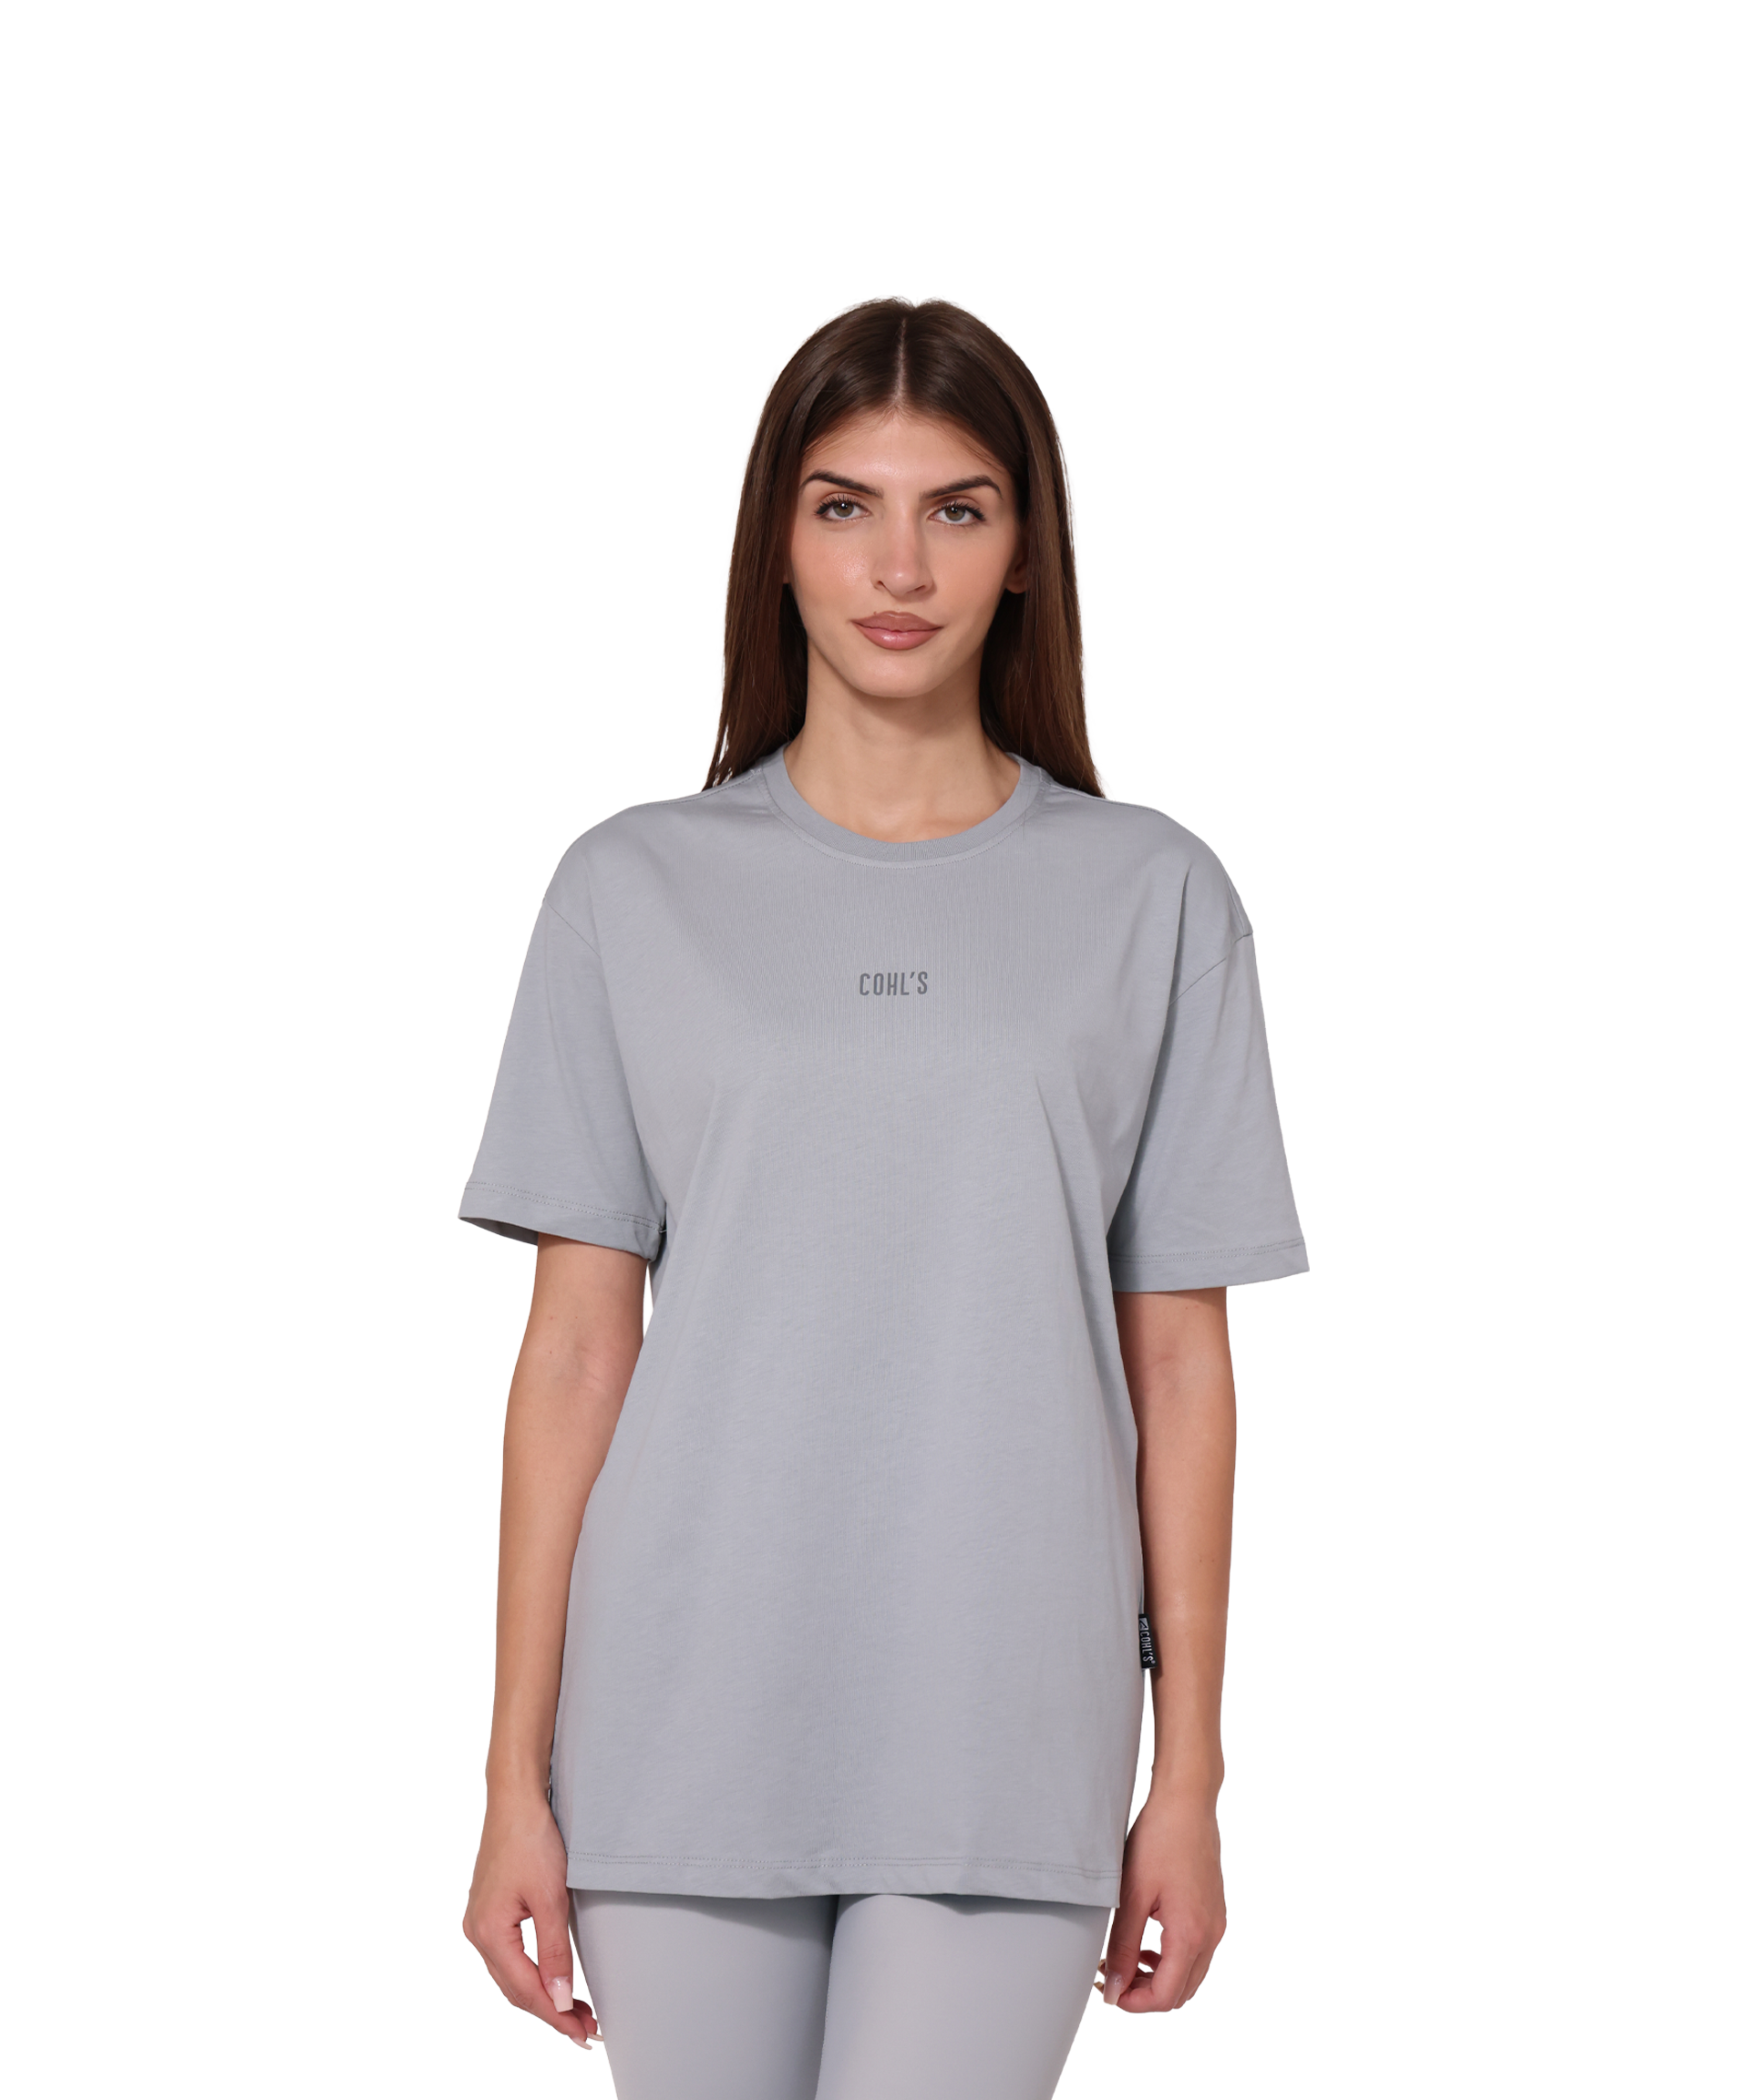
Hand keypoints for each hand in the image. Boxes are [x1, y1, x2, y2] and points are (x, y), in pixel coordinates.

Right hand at [463, 1791, 600, 2048]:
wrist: (516, 1799)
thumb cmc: (531, 1840)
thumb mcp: (550, 1898)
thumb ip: (554, 1952)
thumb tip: (560, 1999)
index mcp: (488, 1933)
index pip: (525, 1990)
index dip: (555, 2016)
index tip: (583, 2033)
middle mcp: (479, 1932)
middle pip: (515, 1988)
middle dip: (551, 2011)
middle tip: (587, 2028)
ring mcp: (482, 1921)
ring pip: (512, 1974)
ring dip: (543, 1994)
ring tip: (576, 2011)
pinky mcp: (492, 1911)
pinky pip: (510, 1956)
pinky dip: (532, 1973)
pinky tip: (551, 1979)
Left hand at [1097, 1792, 1226, 2012]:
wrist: (1186, 1804)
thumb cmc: (1160, 1840)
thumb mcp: (1132, 1895)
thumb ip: (1123, 1947)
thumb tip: (1115, 1988)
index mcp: (1191, 1934)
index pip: (1166, 1996)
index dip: (1134, 2003)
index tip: (1109, 1990)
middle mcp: (1210, 1935)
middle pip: (1180, 1992)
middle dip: (1145, 1993)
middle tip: (1113, 1975)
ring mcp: (1216, 1924)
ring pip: (1189, 1976)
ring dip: (1158, 1978)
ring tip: (1126, 1958)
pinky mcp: (1214, 1913)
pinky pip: (1196, 1954)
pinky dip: (1172, 1960)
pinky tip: (1147, 1942)